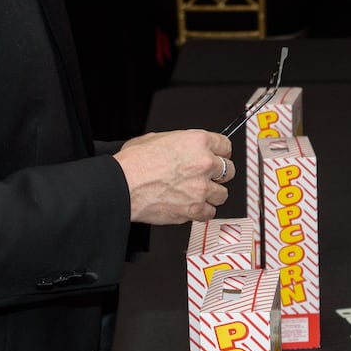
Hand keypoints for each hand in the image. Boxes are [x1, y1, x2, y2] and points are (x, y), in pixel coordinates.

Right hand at [113, 130, 232, 224]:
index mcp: (197, 142)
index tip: (218, 158)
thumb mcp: (158, 138)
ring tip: (197, 193)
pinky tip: (191, 206)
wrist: (121, 186)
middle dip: (218, 174)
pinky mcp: (195, 209)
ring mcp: (201, 188)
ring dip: (212, 194)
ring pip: (222, 194)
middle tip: (206, 177)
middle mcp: (204, 163)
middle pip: (229, 170)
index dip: (221, 153)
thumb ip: (180, 143)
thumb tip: (186, 148)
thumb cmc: (133, 163)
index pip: (226, 146)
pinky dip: (202, 211)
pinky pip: (210, 213)